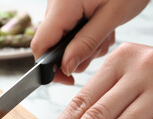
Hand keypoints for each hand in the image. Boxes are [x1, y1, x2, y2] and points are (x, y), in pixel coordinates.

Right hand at [31, 0, 148, 84]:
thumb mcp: (112, 16)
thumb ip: (87, 43)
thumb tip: (66, 67)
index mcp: (62, 6)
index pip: (40, 45)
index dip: (49, 67)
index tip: (66, 78)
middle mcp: (55, 5)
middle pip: (52, 44)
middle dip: (74, 55)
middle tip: (98, 49)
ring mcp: (60, 5)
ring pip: (62, 39)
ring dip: (83, 45)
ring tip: (105, 34)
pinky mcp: (68, 6)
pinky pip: (69, 29)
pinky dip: (85, 35)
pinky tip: (101, 27)